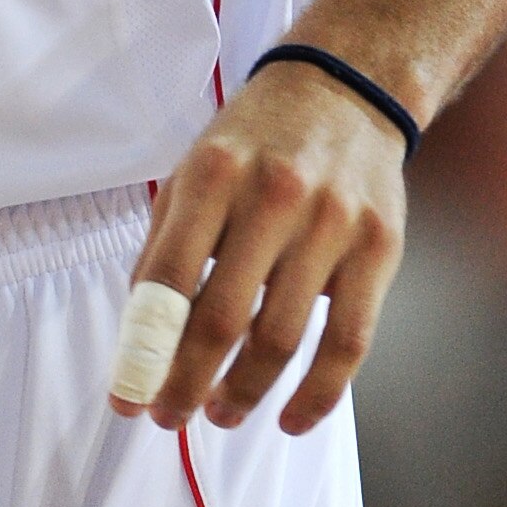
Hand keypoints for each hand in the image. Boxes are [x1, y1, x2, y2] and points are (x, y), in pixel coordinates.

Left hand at [115, 57, 405, 435]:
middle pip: (222, 319)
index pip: (167, 281)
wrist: (348, 88)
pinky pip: (349, 342)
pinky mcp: (379, 248)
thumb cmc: (257, 140)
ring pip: (282, 339)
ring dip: (245, 393)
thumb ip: (166, 245)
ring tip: (220, 415)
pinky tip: (291, 418)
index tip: (127, 398)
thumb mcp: (194, 169)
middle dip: (188, 384)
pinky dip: (318, 394)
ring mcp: (332, 223)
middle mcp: (272, 195)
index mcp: (212, 173)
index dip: (143, 352)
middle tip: (169, 416)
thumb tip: (140, 337)